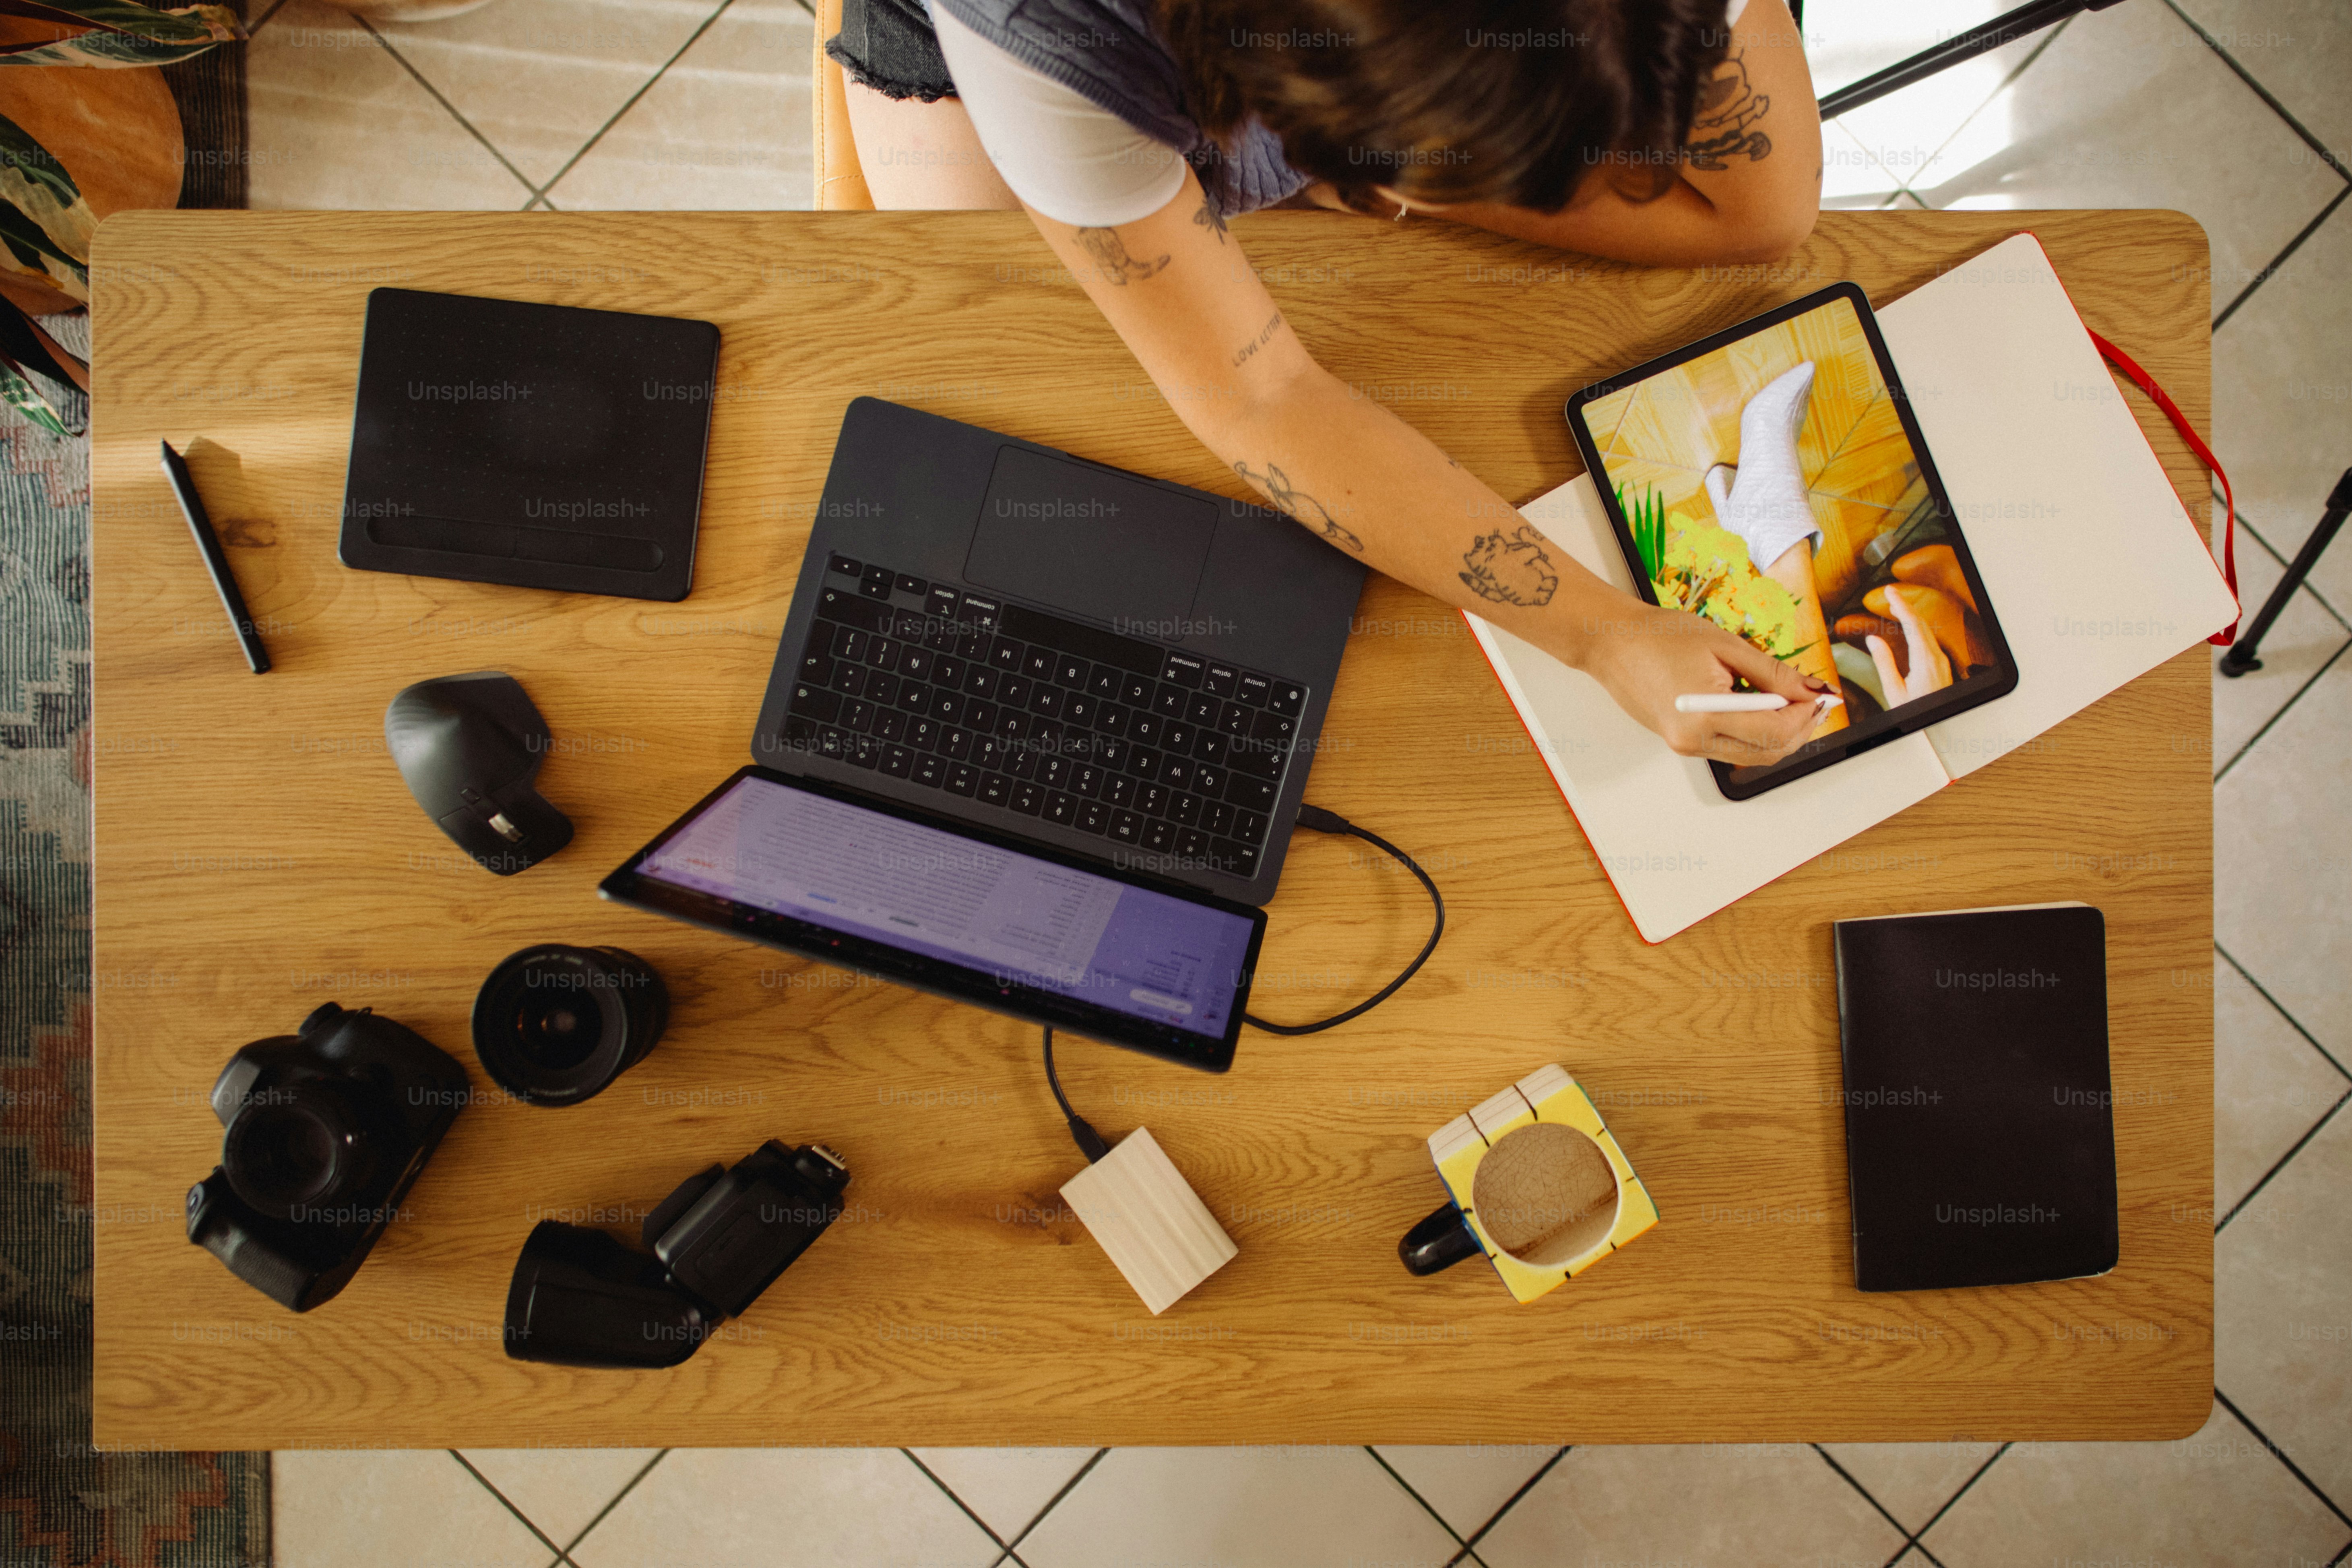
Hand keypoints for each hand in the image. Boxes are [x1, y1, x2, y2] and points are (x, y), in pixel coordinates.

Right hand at [1580, 595, 1826, 766]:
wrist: (1611, 644)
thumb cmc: (1658, 636)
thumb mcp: (1726, 645)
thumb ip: (1773, 673)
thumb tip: (1812, 690)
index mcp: (1704, 715)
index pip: (1776, 731)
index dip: (1807, 714)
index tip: (1824, 695)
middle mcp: (1693, 740)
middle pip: (1769, 752)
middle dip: (1800, 729)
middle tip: (1815, 700)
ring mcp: (1686, 746)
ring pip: (1753, 755)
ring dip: (1780, 733)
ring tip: (1791, 700)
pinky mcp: (1683, 743)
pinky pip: (1732, 747)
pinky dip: (1755, 731)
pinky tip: (1760, 705)